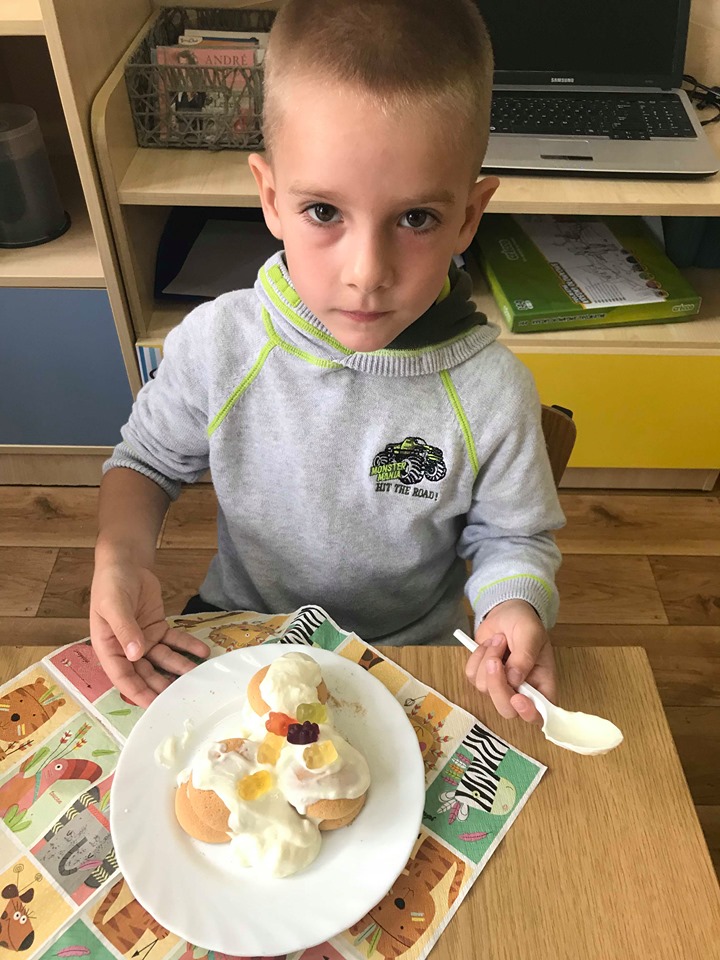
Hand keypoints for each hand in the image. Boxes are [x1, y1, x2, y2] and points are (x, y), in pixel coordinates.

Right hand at [90, 560, 208, 707]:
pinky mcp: (157, 628)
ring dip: (178, 667)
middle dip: (162, 686)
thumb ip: (125, 630)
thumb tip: (135, 654)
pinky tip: (202, 651)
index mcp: (108, 647)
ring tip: (196, 675)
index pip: (123, 676)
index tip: (153, 706)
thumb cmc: (111, 584)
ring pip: (162, 660)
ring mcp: (143, 639)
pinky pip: (174, 641)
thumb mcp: (114, 606)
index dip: (137, 692)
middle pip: (145, 673)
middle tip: (182, 697)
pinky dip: (187, 646)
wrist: (125, 563)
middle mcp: (126, 648)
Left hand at [464, 599, 555, 724]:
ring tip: (499, 641)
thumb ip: (525, 657)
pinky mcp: (483, 677)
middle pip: (506, 709)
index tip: (517, 697)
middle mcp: (522, 691)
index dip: (528, 713)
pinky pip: (472, 676)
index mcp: (542, 685)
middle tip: (495, 661)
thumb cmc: (524, 622)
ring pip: (485, 690)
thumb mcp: (531, 633)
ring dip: (488, 660)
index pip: (540, 714)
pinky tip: (488, 645)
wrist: (505, 611)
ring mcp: (501, 686)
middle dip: (496, 685)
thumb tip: (514, 680)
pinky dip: (477, 657)